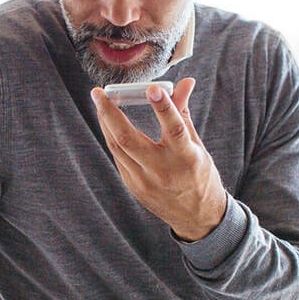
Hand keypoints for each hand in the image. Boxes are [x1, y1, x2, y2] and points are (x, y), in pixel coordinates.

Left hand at [92, 77, 227, 241]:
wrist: (196, 217)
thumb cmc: (199, 175)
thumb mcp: (197, 145)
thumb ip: (183, 113)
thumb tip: (186, 83)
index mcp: (186, 158)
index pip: (174, 128)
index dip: (163, 107)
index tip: (151, 87)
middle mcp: (163, 171)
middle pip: (128, 139)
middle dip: (109, 113)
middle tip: (99, 92)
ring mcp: (145, 181)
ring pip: (117, 147)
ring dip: (105, 122)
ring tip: (100, 102)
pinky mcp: (134, 187)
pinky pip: (119, 157)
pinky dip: (113, 138)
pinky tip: (109, 123)